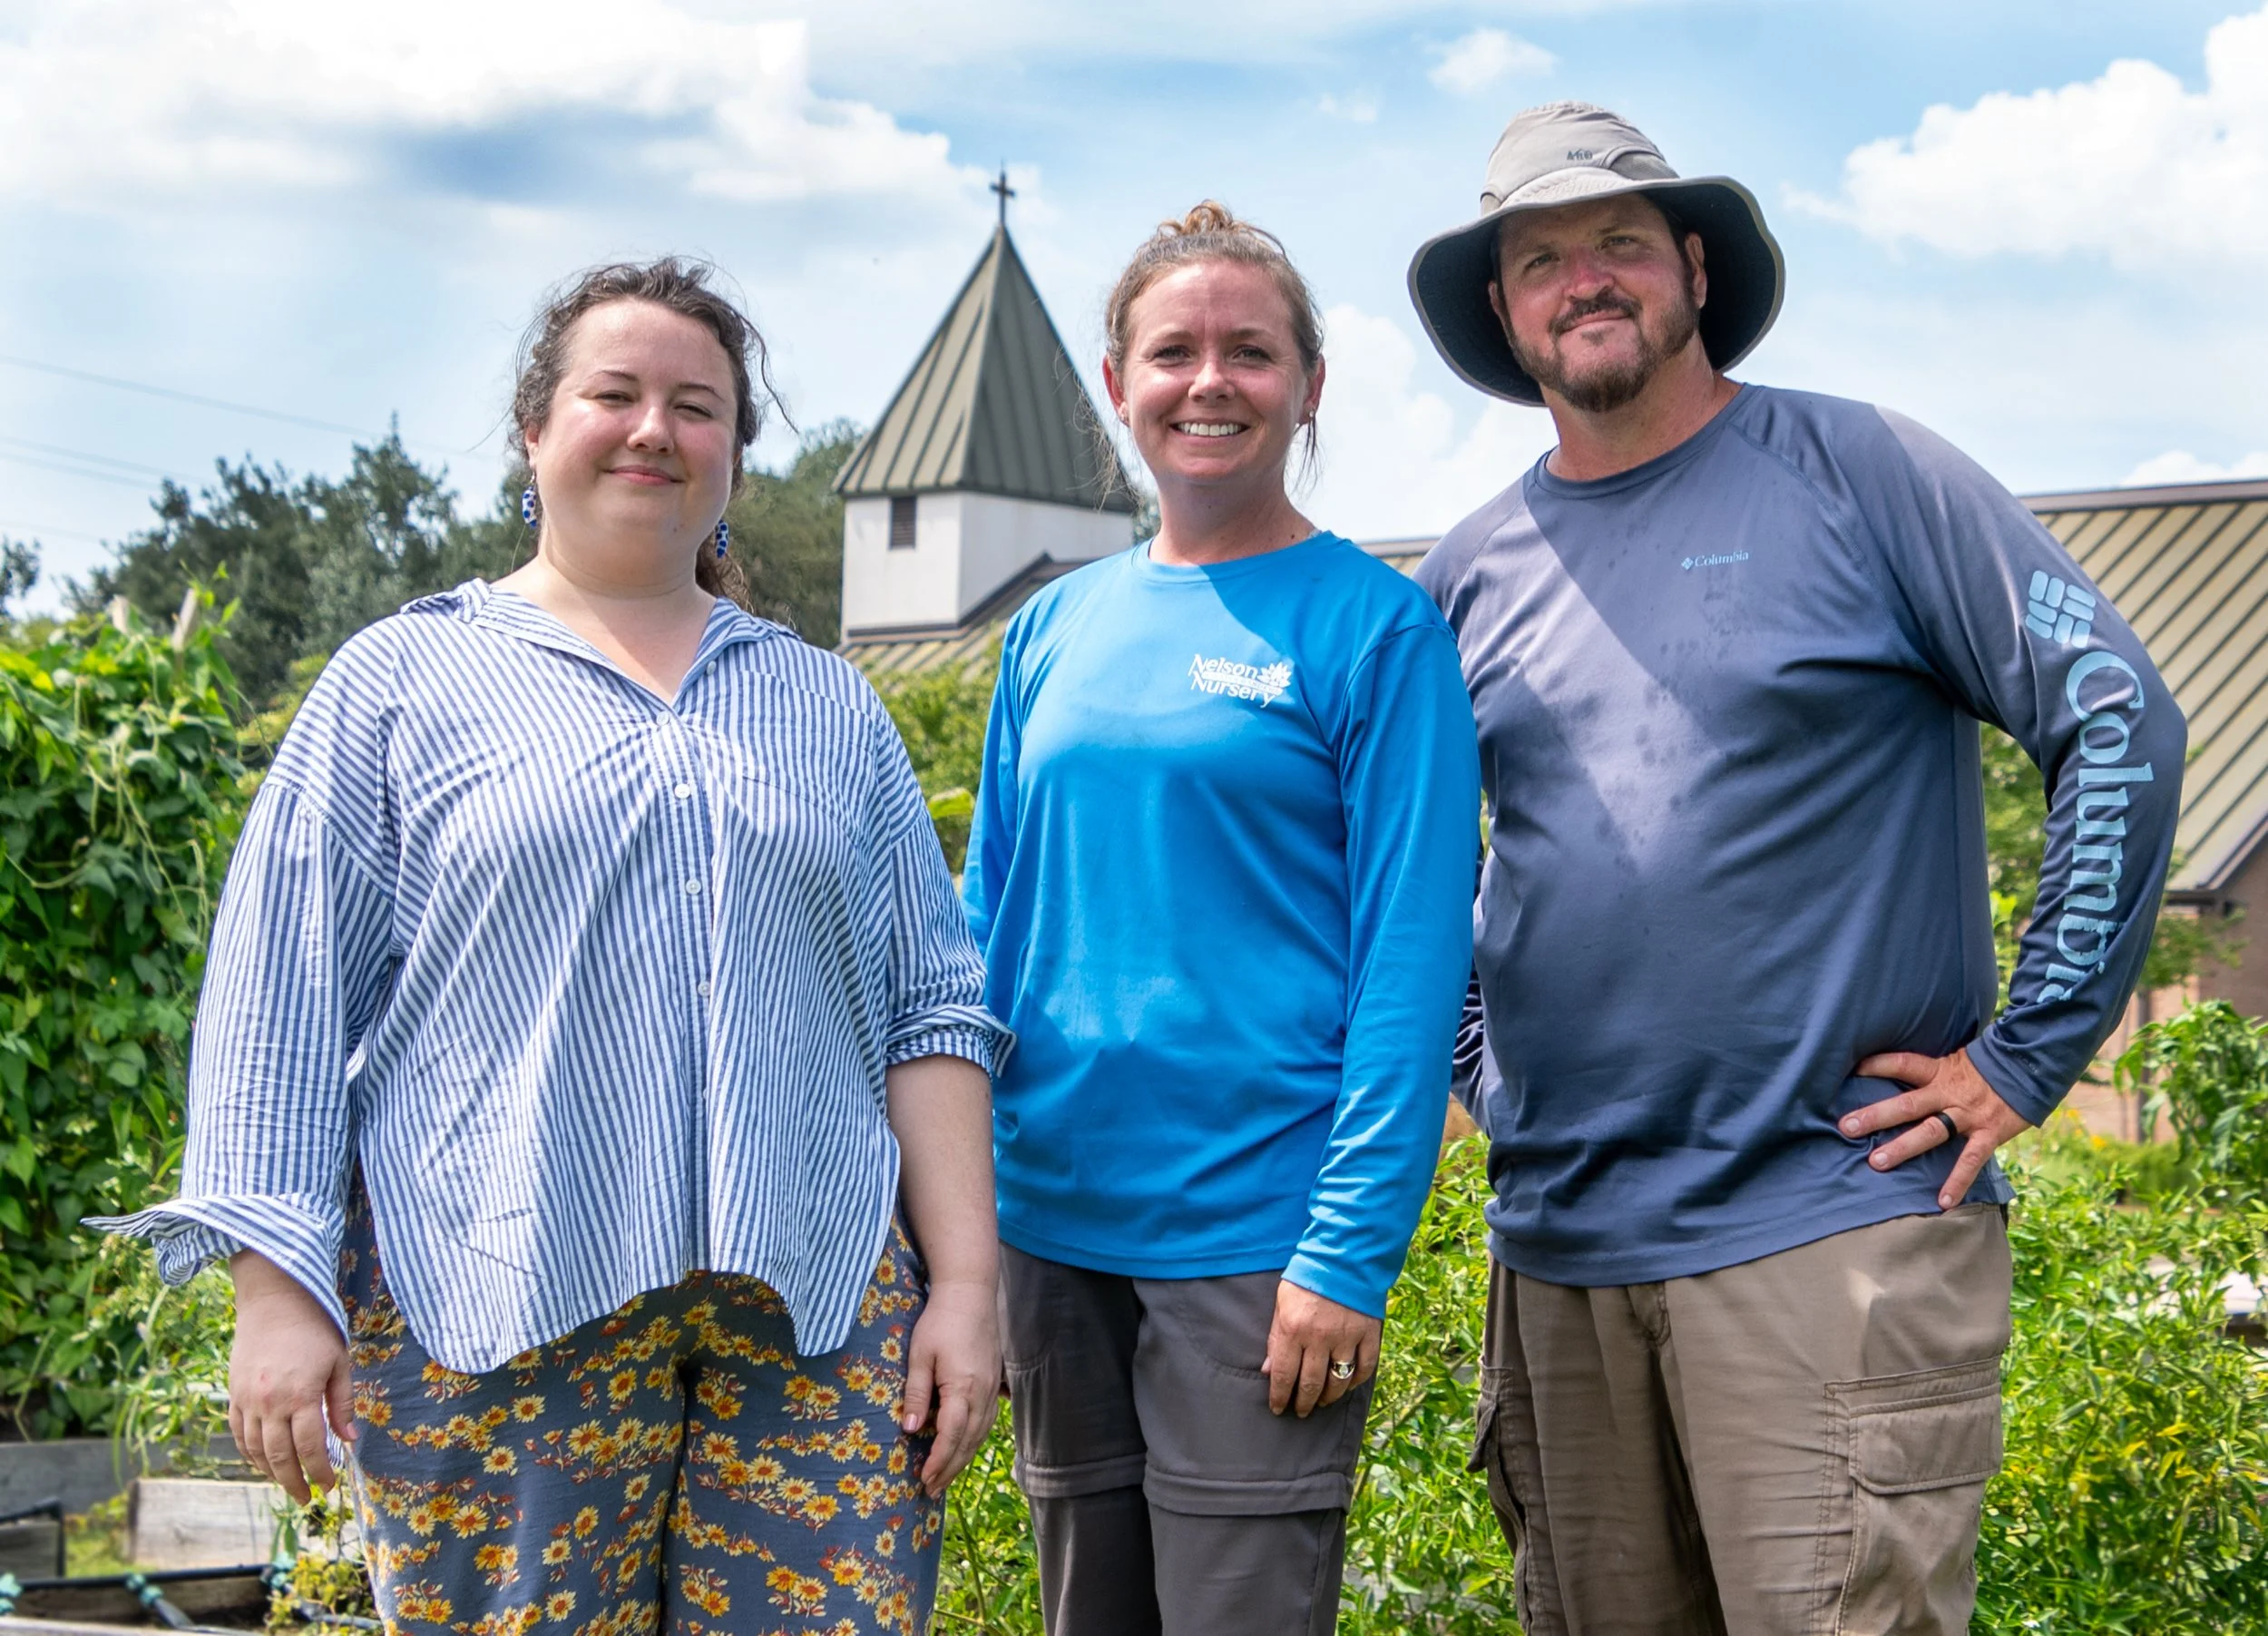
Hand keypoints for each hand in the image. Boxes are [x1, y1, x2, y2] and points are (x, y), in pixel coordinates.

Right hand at [228, 1252, 353, 1502]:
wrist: (273, 1301)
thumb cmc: (315, 1329)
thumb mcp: (338, 1362)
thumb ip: (342, 1403)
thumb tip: (349, 1440)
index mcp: (300, 1396)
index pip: (310, 1448)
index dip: (320, 1471)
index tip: (330, 1485)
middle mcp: (269, 1403)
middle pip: (280, 1457)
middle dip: (295, 1482)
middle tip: (308, 1498)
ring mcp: (247, 1401)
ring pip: (255, 1450)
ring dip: (271, 1473)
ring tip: (288, 1485)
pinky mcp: (233, 1395)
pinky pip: (238, 1434)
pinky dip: (249, 1454)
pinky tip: (263, 1463)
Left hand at [900, 1278, 1000, 1497]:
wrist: (970, 1293)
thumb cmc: (940, 1321)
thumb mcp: (920, 1355)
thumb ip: (916, 1394)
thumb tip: (909, 1430)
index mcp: (964, 1388)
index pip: (951, 1435)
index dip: (938, 1461)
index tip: (924, 1481)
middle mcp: (984, 1394)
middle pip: (969, 1441)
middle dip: (950, 1468)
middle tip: (931, 1491)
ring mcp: (993, 1389)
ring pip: (981, 1434)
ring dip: (963, 1458)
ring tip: (945, 1477)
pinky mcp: (995, 1382)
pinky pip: (986, 1420)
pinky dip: (974, 1440)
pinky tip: (964, 1447)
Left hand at [1263, 1280, 1381, 1418]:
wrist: (1343, 1256)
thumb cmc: (1306, 1279)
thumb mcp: (1281, 1303)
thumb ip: (1275, 1338)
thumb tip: (1268, 1370)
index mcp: (1293, 1329)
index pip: (1283, 1375)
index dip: (1279, 1396)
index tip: (1278, 1409)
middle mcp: (1319, 1338)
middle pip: (1311, 1383)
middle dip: (1303, 1403)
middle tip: (1300, 1411)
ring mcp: (1347, 1337)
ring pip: (1338, 1381)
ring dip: (1329, 1397)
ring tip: (1322, 1402)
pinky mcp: (1368, 1334)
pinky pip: (1364, 1367)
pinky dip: (1356, 1381)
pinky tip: (1347, 1385)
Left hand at [1842, 1047, 2033, 1209]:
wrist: (2029, 1069)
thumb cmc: (1984, 1068)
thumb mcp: (1953, 1061)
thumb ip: (1928, 1072)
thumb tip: (1894, 1077)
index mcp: (1939, 1072)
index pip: (1903, 1064)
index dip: (1878, 1065)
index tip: (1850, 1071)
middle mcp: (1949, 1093)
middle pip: (1908, 1104)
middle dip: (1876, 1116)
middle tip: (1846, 1127)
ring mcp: (1968, 1115)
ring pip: (1931, 1131)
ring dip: (1903, 1147)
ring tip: (1876, 1163)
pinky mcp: (1989, 1133)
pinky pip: (1971, 1160)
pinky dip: (1958, 1181)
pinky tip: (1942, 1201)